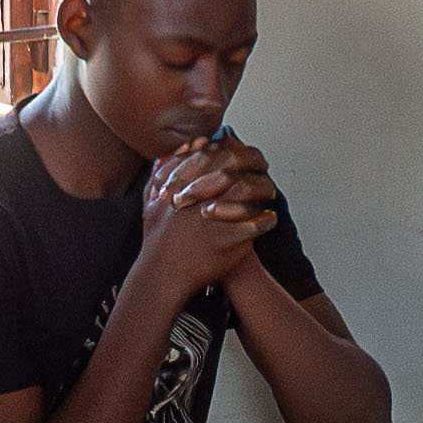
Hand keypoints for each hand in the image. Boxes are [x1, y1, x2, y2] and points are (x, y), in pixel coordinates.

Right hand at [136, 140, 274, 298]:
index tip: (243, 152)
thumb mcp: (152, 201)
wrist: (161, 274)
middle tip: (263, 166)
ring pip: (246, 194)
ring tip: (270, 192)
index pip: (212, 156)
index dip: (233, 150)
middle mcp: (196, 197)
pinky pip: (252, 225)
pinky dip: (265, 221)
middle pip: (232, 170)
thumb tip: (184, 147)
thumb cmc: (157, 240)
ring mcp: (212, 218)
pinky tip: (270, 218)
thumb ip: (163, 172)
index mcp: (182, 185)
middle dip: (252, 164)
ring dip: (262, 190)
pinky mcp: (224, 240)